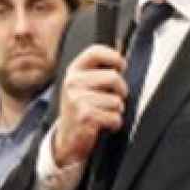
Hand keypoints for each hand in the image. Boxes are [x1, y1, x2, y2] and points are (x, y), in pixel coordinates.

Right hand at [51, 45, 128, 168]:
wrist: (68, 137)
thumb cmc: (81, 109)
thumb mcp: (84, 85)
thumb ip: (99, 70)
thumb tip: (121, 51)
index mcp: (74, 71)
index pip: (95, 51)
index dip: (114, 57)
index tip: (121, 66)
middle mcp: (73, 82)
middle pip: (114, 77)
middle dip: (121, 91)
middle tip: (114, 98)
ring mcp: (78, 100)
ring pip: (117, 101)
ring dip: (116, 111)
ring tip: (103, 113)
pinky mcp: (85, 116)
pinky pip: (115, 117)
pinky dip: (114, 124)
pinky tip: (103, 124)